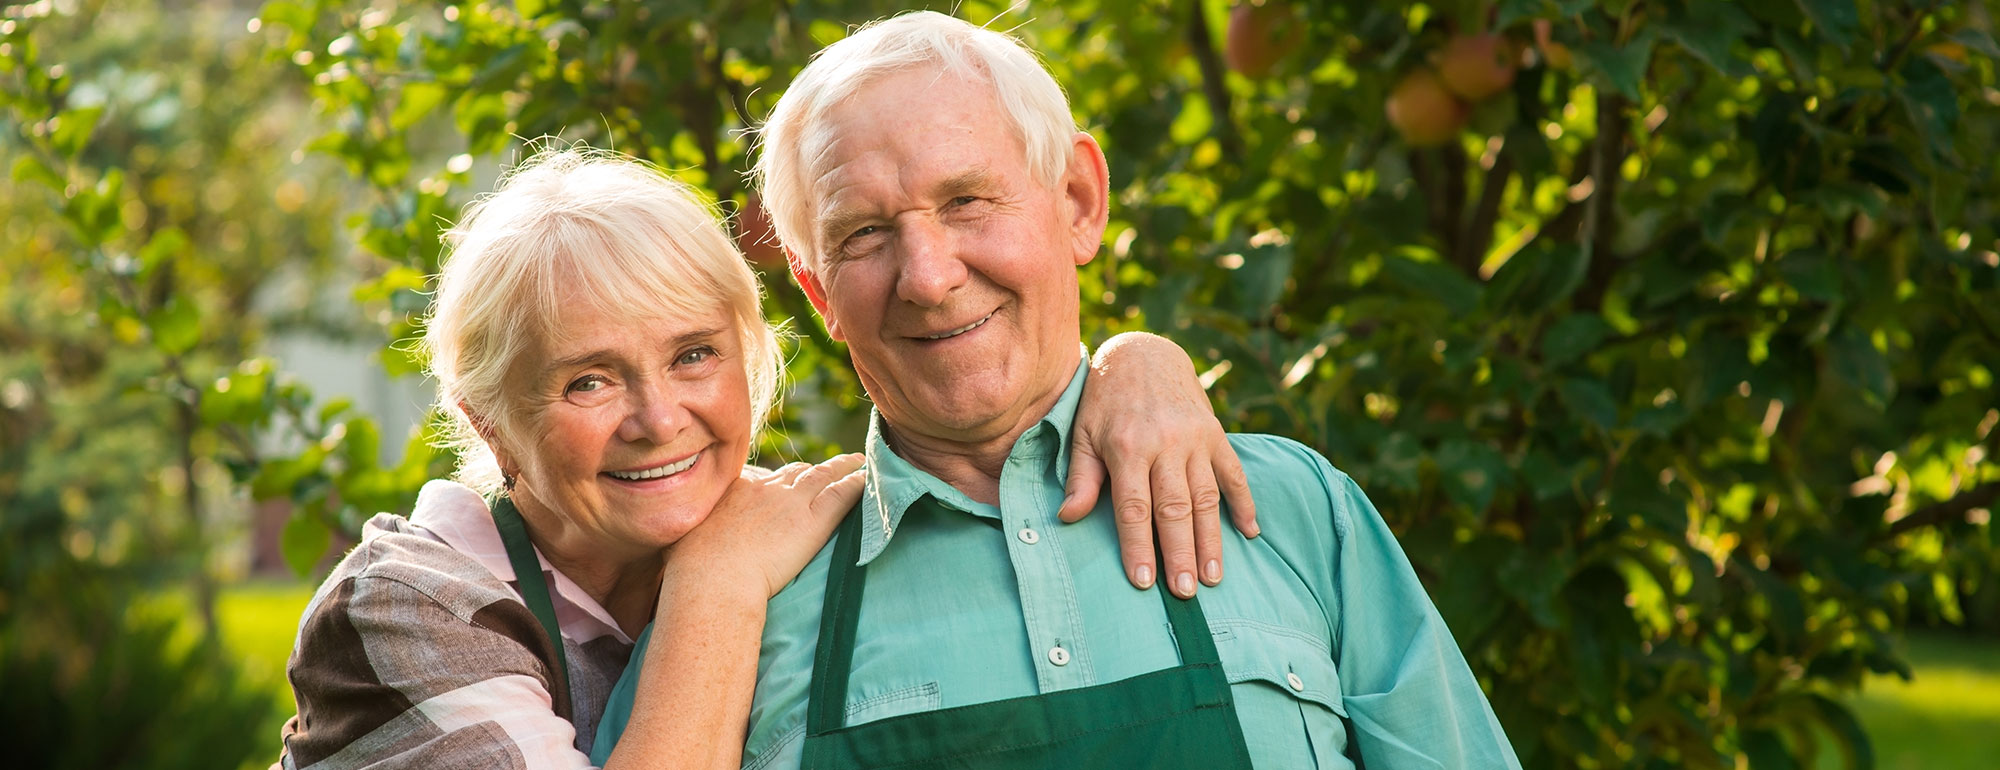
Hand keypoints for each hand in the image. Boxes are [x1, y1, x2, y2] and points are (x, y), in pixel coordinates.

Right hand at [664, 454, 866, 599]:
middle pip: (794, 472)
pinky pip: (842, 494)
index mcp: (734, 491)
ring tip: (857, 461)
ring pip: (822, 475)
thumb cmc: (691, 569)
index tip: (784, 481)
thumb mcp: (685, 542)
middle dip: (811, 470)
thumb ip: (693, 538)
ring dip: (841, 466)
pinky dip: (857, 484)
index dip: (776, 479)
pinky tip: (869, 479)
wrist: (712, 577)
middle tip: (827, 467)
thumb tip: (683, 551)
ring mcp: (790, 502)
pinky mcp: (813, 519)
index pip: (761, 478)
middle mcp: (764, 489)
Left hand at [1062, 333, 1258, 598]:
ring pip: (1206, 498)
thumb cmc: (1105, 401)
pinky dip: (1244, 503)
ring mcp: (1195, 439)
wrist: (1145, 354)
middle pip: (1175, 509)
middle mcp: (1165, 444)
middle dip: (1180, 554)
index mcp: (1127, 447)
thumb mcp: (1083, 433)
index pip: (1134, 508)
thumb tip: (1068, 517)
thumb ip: (1081, 477)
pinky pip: (1234, 473)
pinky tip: (1250, 533)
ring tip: (1213, 578)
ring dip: (1211, 540)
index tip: (1144, 583)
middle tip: (1186, 592)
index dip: (1139, 547)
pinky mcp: (1216, 433)